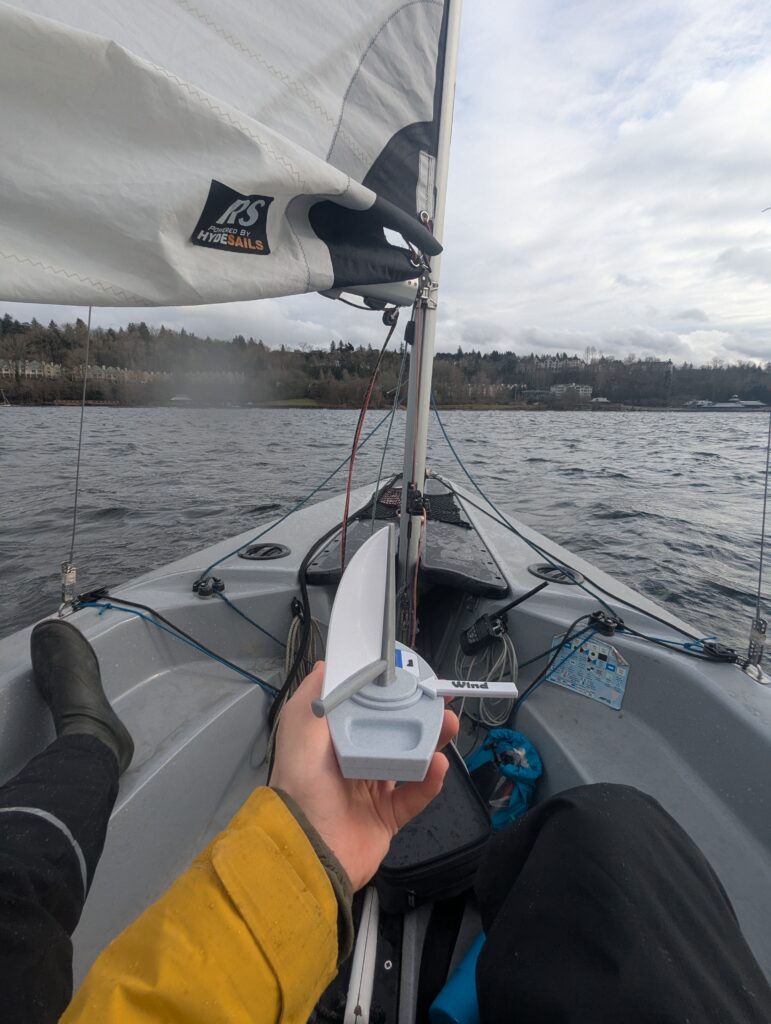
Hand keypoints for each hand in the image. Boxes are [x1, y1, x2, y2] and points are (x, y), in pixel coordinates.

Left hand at [270, 661, 458, 889]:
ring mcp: (372, 792)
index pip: (366, 710)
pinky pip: (415, 796)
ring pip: (409, 761)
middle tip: (441, 698)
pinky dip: (429, 781)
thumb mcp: (300, 728)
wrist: (307, 848)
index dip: (389, 692)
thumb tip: (329, 662)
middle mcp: (353, 763)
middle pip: (393, 733)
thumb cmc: (303, 782)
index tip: (412, 676)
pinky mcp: (387, 818)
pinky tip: (438, 765)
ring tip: (449, 723)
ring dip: (431, 741)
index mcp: (333, 741)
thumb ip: (316, 695)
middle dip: (418, 714)